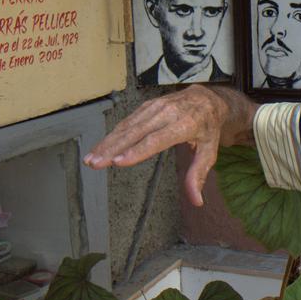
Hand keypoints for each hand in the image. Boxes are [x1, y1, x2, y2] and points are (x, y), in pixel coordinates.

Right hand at [83, 85, 255, 206]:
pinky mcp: (147, 106)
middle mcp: (167, 113)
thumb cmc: (207, 128)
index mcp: (184, 124)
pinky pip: (127, 121)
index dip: (137, 151)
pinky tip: (100, 147)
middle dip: (113, 148)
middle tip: (95, 163)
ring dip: (107, 142)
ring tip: (91, 159)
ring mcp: (155, 107)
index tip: (118, 162)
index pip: (157, 139)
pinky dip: (112, 135)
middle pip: (136, 132)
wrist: (206, 98)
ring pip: (127, 126)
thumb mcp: (209, 151)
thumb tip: (197, 201)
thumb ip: (198, 174)